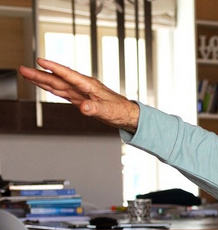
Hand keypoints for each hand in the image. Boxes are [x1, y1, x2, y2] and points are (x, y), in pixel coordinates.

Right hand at [18, 58, 139, 132]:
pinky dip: (50, 88)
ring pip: (57, 84)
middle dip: (40, 74)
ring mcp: (80, 92)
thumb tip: (84, 108)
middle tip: (23, 69)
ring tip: (26, 74)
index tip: (41, 61)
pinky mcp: (79, 98)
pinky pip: (61, 91)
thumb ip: (96, 109)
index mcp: (89, 86)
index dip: (54, 68)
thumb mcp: (108, 111)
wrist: (127, 114)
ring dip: (41, 80)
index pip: (68, 75)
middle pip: (57, 79)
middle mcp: (82, 86)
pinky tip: (41, 84)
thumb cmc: (120, 111)